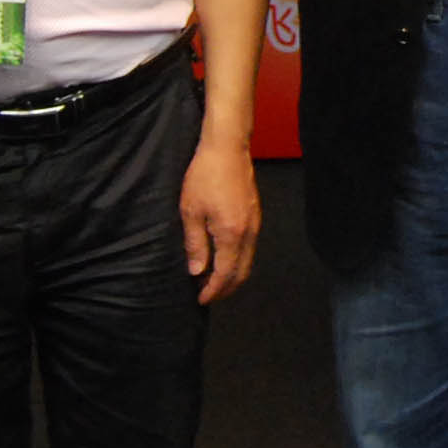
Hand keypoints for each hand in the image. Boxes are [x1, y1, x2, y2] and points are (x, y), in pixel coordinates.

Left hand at [180, 137, 262, 304]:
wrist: (227, 147)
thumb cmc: (206, 175)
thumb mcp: (191, 211)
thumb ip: (195, 244)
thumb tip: (197, 271)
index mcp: (232, 234)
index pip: (225, 274)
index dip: (213, 290)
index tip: (201, 299)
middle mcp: (249, 233)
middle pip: (242, 273)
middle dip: (226, 288)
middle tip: (208, 295)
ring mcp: (255, 223)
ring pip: (248, 261)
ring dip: (232, 275)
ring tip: (212, 279)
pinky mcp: (255, 215)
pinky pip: (250, 247)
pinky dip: (238, 260)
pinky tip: (223, 257)